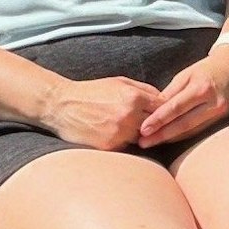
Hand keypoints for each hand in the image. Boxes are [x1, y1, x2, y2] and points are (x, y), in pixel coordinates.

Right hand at [44, 77, 162, 149]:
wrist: (62, 106)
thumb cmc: (92, 92)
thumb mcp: (119, 82)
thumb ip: (144, 89)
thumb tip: (164, 98)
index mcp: (134, 97)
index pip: (164, 107)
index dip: (166, 110)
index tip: (167, 113)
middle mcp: (129, 115)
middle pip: (157, 125)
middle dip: (158, 125)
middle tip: (159, 126)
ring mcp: (120, 132)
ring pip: (144, 138)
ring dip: (143, 135)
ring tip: (138, 131)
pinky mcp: (111, 146)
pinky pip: (128, 146)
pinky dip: (127, 142)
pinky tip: (121, 136)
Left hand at [137, 48, 228, 147]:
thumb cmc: (209, 68)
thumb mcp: (187, 73)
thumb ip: (171, 92)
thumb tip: (154, 109)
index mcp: (201, 87)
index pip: (176, 107)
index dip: (158, 120)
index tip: (143, 129)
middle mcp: (213, 102)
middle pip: (183, 123)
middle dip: (162, 134)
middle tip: (144, 143)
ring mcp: (220, 112)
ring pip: (192, 130)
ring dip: (171, 138)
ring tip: (153, 143)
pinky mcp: (224, 118)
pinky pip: (200, 129)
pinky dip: (184, 134)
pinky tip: (171, 139)